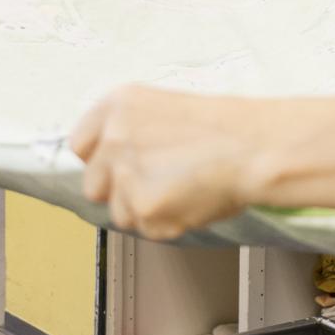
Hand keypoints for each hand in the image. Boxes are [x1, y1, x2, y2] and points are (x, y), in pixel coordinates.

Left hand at [70, 86, 261, 239]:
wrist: (254, 147)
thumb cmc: (225, 129)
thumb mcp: (168, 110)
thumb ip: (132, 131)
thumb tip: (115, 160)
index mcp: (118, 105)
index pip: (80, 145)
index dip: (100, 161)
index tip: (118, 168)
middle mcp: (114, 137)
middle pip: (93, 184)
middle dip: (120, 192)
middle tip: (156, 185)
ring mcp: (125, 173)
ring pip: (119, 212)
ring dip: (145, 211)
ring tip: (181, 191)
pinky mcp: (142, 206)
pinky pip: (146, 229)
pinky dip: (167, 224)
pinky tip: (190, 202)